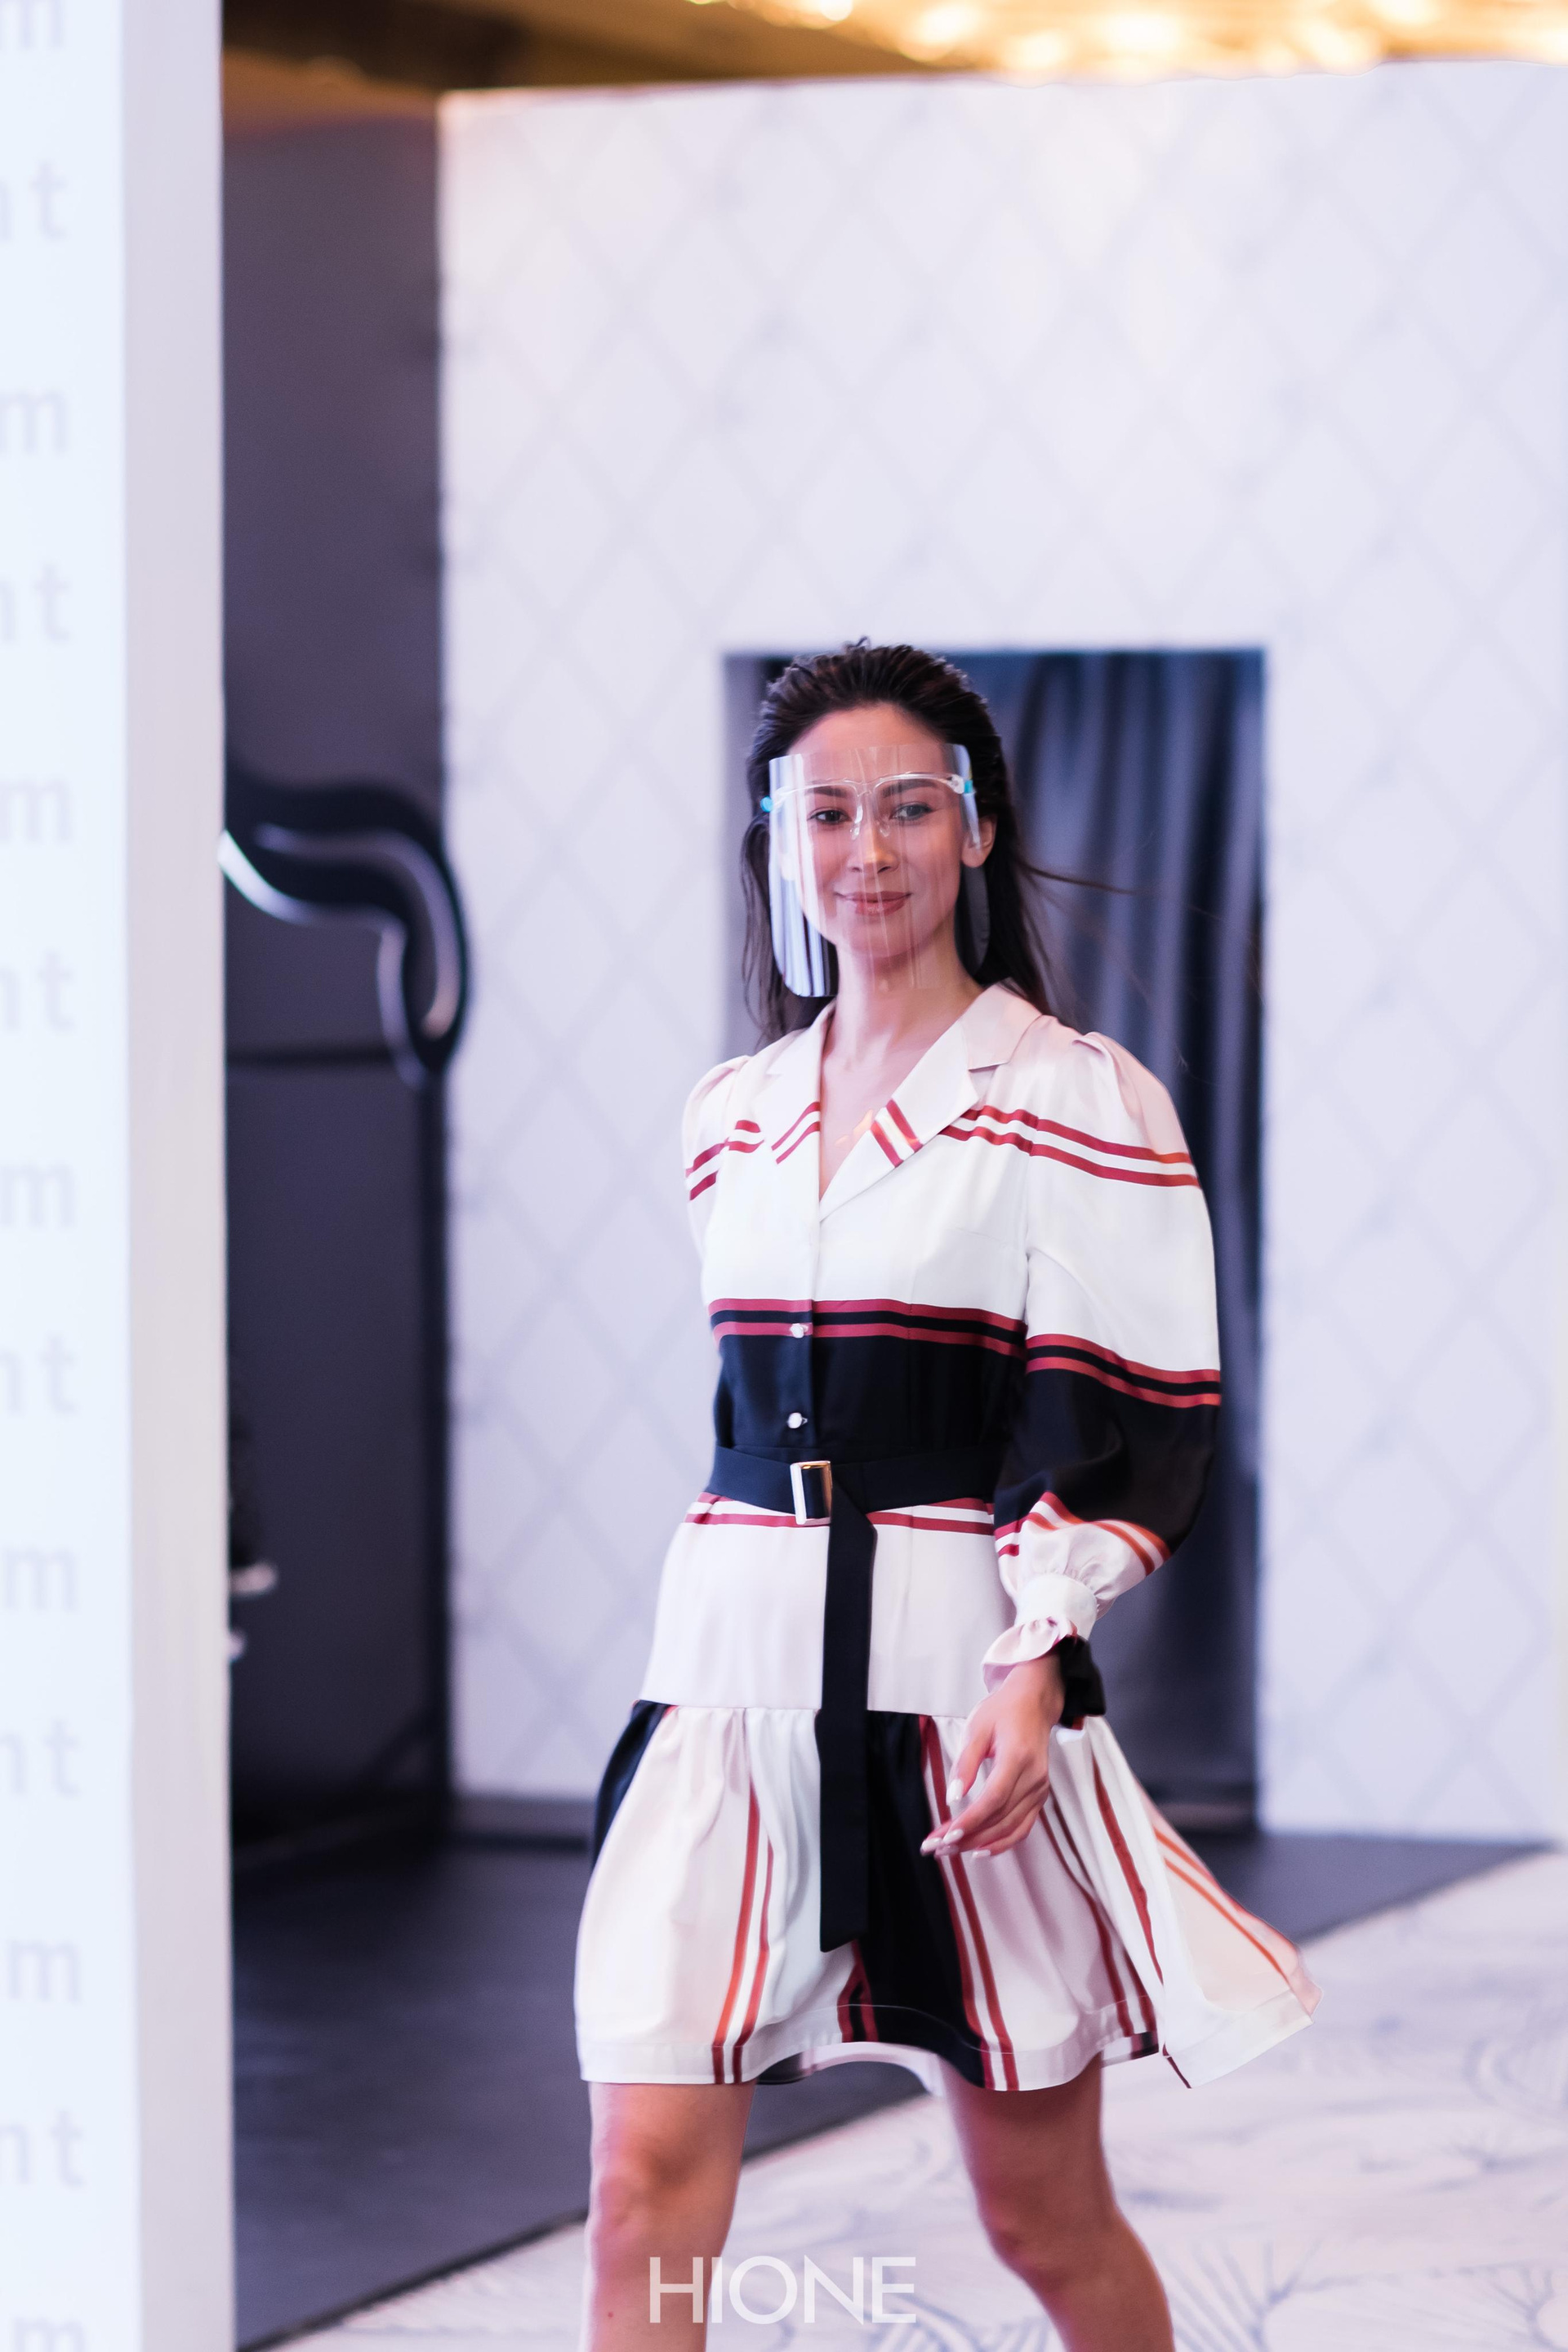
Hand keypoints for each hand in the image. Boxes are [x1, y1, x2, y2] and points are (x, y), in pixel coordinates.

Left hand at [919, 1653, 1064, 1859]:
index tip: (947, 1835)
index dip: (971, 1821)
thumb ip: (965, 1763)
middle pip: (1000, 1818)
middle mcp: (1034, 1777)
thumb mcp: (977, 1727)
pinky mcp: (1039, 1796)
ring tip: (950, 1851)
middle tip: (937, 1847)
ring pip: (1010, 1828)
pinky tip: (979, 1850)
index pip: (994, 1798)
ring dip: (980, 1844)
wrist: (1033, 1703)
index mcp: (1018, 1757)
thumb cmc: (1002, 1711)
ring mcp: (1040, 1789)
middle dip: (967, 1838)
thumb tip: (952, 1796)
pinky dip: (1002, 1843)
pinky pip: (1022, 1827)